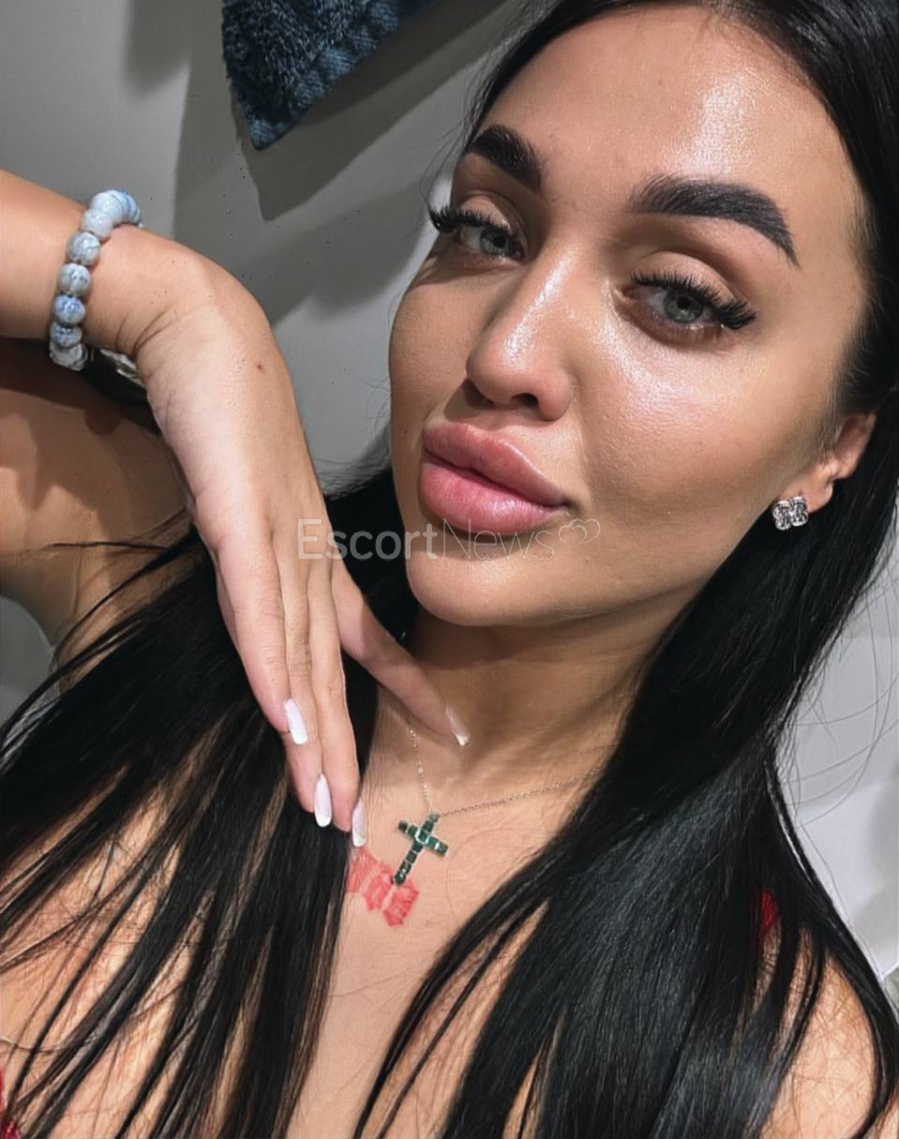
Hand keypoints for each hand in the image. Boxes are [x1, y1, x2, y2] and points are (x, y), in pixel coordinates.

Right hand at [125, 261, 464, 832]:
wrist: (206, 332)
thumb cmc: (230, 408)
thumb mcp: (254, 492)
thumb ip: (265, 544)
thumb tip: (271, 581)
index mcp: (311, 548)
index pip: (363, 632)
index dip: (400, 685)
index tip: (440, 728)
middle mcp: (305, 551)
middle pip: (329, 665)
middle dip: (340, 747)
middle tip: (352, 821)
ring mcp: (274, 536)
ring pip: (298, 651)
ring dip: (311, 733)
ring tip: (323, 803)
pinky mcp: (235, 517)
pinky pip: (255, 607)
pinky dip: (270, 666)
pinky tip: (285, 722)